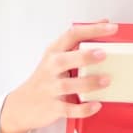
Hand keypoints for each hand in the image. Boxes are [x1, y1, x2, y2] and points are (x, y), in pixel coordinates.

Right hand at [0, 21, 117, 132]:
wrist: (22, 105)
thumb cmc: (45, 78)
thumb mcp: (57, 56)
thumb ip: (78, 41)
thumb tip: (104, 22)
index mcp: (53, 53)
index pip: (71, 35)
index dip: (92, 29)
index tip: (110, 27)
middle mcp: (50, 69)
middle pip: (64, 60)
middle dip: (84, 57)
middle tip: (103, 54)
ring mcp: (50, 89)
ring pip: (68, 85)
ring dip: (88, 83)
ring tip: (106, 80)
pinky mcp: (53, 108)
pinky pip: (69, 109)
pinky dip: (83, 109)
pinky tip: (96, 105)